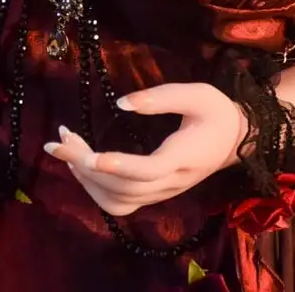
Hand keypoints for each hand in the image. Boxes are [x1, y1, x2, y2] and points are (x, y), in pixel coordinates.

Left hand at [43, 82, 246, 216]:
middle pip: (124, 188)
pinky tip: (81, 163)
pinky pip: (120, 202)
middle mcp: (171, 183)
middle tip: (58, 140)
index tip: (90, 155)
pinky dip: (95, 187)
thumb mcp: (197, 93)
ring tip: (65, 148)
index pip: (149, 170)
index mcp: (184, 157)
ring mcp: (162, 193)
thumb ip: (160, 96)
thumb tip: (120, 103)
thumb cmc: (216, 112)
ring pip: (118, 201)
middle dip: (86, 166)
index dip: (119, 165)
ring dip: (86, 180)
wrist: (236, 141)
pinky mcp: (155, 194)